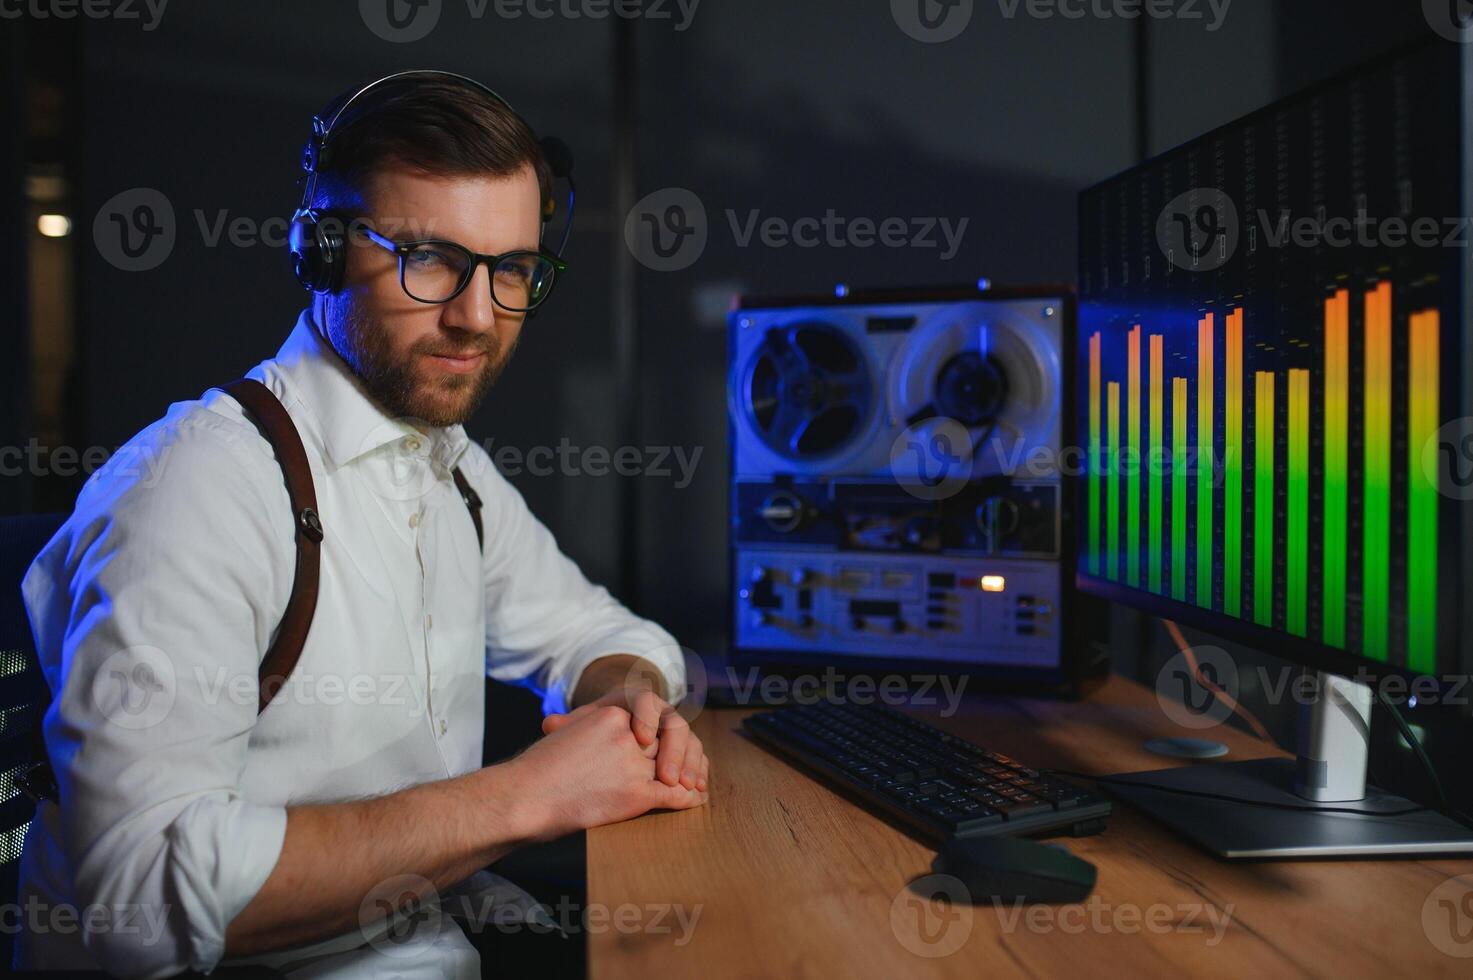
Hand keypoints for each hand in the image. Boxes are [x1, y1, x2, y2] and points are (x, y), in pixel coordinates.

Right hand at [507, 704, 706, 841]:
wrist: (523, 797)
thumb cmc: (537, 770)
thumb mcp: (568, 732)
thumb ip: (583, 726)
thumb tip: (562, 725)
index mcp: (612, 714)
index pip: (655, 717)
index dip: (668, 733)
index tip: (669, 745)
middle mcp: (626, 735)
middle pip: (669, 740)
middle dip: (684, 755)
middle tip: (690, 770)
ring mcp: (632, 764)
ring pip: (675, 766)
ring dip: (690, 776)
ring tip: (695, 786)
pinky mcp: (636, 793)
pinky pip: (673, 795)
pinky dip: (688, 799)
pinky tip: (695, 800)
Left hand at [543, 681, 708, 793]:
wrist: (608, 739)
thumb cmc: (591, 734)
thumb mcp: (582, 726)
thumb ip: (571, 725)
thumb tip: (550, 723)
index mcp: (634, 700)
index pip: (646, 700)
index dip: (647, 718)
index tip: (642, 740)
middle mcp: (660, 711)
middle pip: (674, 723)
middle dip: (675, 751)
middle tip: (668, 778)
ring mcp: (675, 730)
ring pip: (691, 740)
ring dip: (691, 764)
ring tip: (687, 786)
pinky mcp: (683, 749)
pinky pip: (697, 757)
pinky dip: (699, 772)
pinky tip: (698, 790)